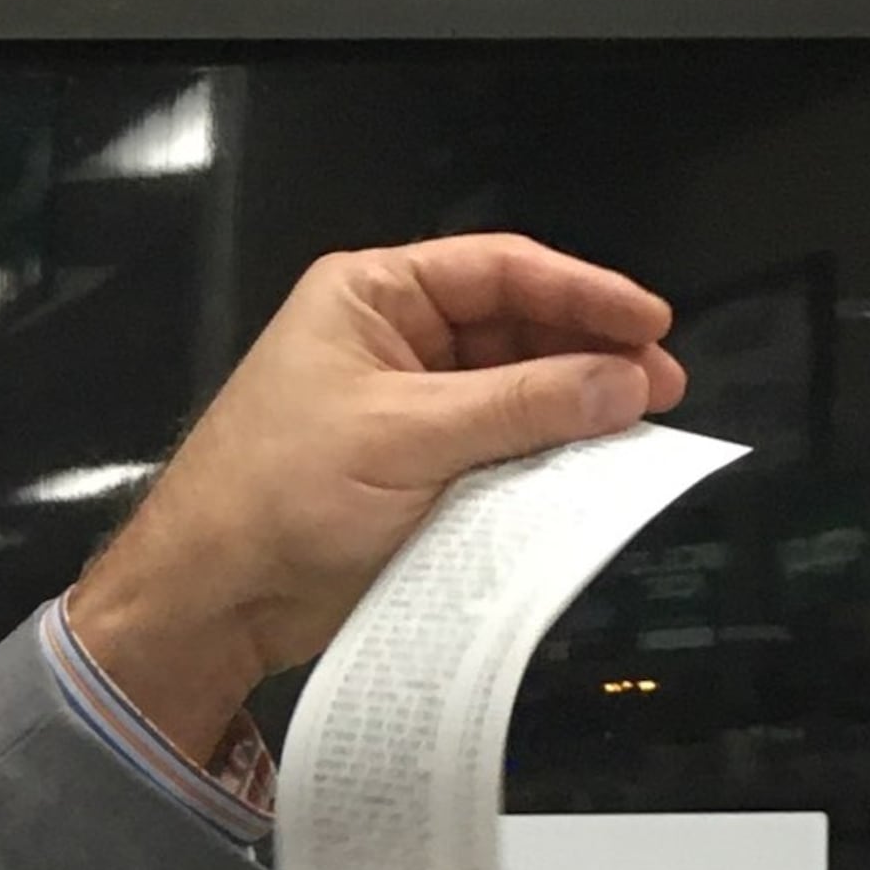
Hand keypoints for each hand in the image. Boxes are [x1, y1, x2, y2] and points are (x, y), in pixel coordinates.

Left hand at [63, 234, 686, 769]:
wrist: (209, 599)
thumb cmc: (275, 497)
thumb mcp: (405, 437)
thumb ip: (519, 408)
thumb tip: (621, 384)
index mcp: (370, 296)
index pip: (499, 271)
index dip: (582, 291)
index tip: (651, 323)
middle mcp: (389, 339)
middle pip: (515, 327)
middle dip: (588, 353)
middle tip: (660, 388)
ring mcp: (403, 406)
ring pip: (512, 390)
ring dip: (573, 407)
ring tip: (639, 427)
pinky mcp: (412, 469)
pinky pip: (494, 447)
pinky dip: (541, 455)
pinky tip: (588, 467)